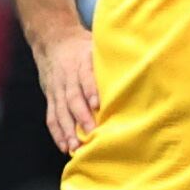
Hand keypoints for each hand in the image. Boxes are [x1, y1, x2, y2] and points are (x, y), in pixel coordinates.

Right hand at [35, 27, 99, 152]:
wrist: (54, 42)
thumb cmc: (83, 48)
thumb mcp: (96, 47)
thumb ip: (110, 60)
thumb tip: (139, 66)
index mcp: (81, 62)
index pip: (85, 76)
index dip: (90, 90)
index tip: (98, 104)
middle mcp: (68, 77)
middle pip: (73, 98)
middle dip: (81, 116)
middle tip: (91, 132)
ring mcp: (57, 89)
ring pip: (61, 111)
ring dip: (67, 130)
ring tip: (75, 147)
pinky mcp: (51, 98)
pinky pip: (52, 117)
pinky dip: (57, 133)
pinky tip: (65, 147)